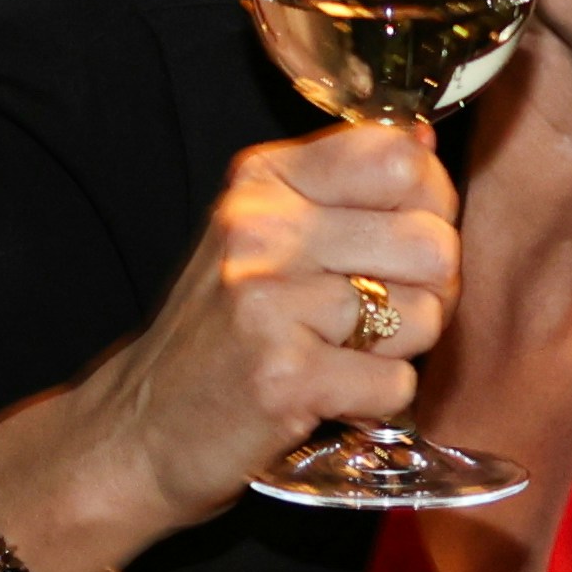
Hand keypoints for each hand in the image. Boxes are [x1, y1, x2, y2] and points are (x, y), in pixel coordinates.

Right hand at [34, 119, 458, 537]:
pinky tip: (329, 394)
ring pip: (424, 316)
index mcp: (264, 181)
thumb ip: (342, 189)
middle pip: (431, 243)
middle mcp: (262, 229)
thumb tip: (425, 144)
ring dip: (400, 351)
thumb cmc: (222, 330)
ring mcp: (269, 302)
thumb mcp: (266, 233)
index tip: (401, 242)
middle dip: (429, 292)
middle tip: (379, 317)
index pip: (402, 160)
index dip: (431, 207)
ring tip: (344, 356)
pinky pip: (397, 383)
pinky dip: (375, 402)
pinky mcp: (284, 376)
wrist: (140, 427)